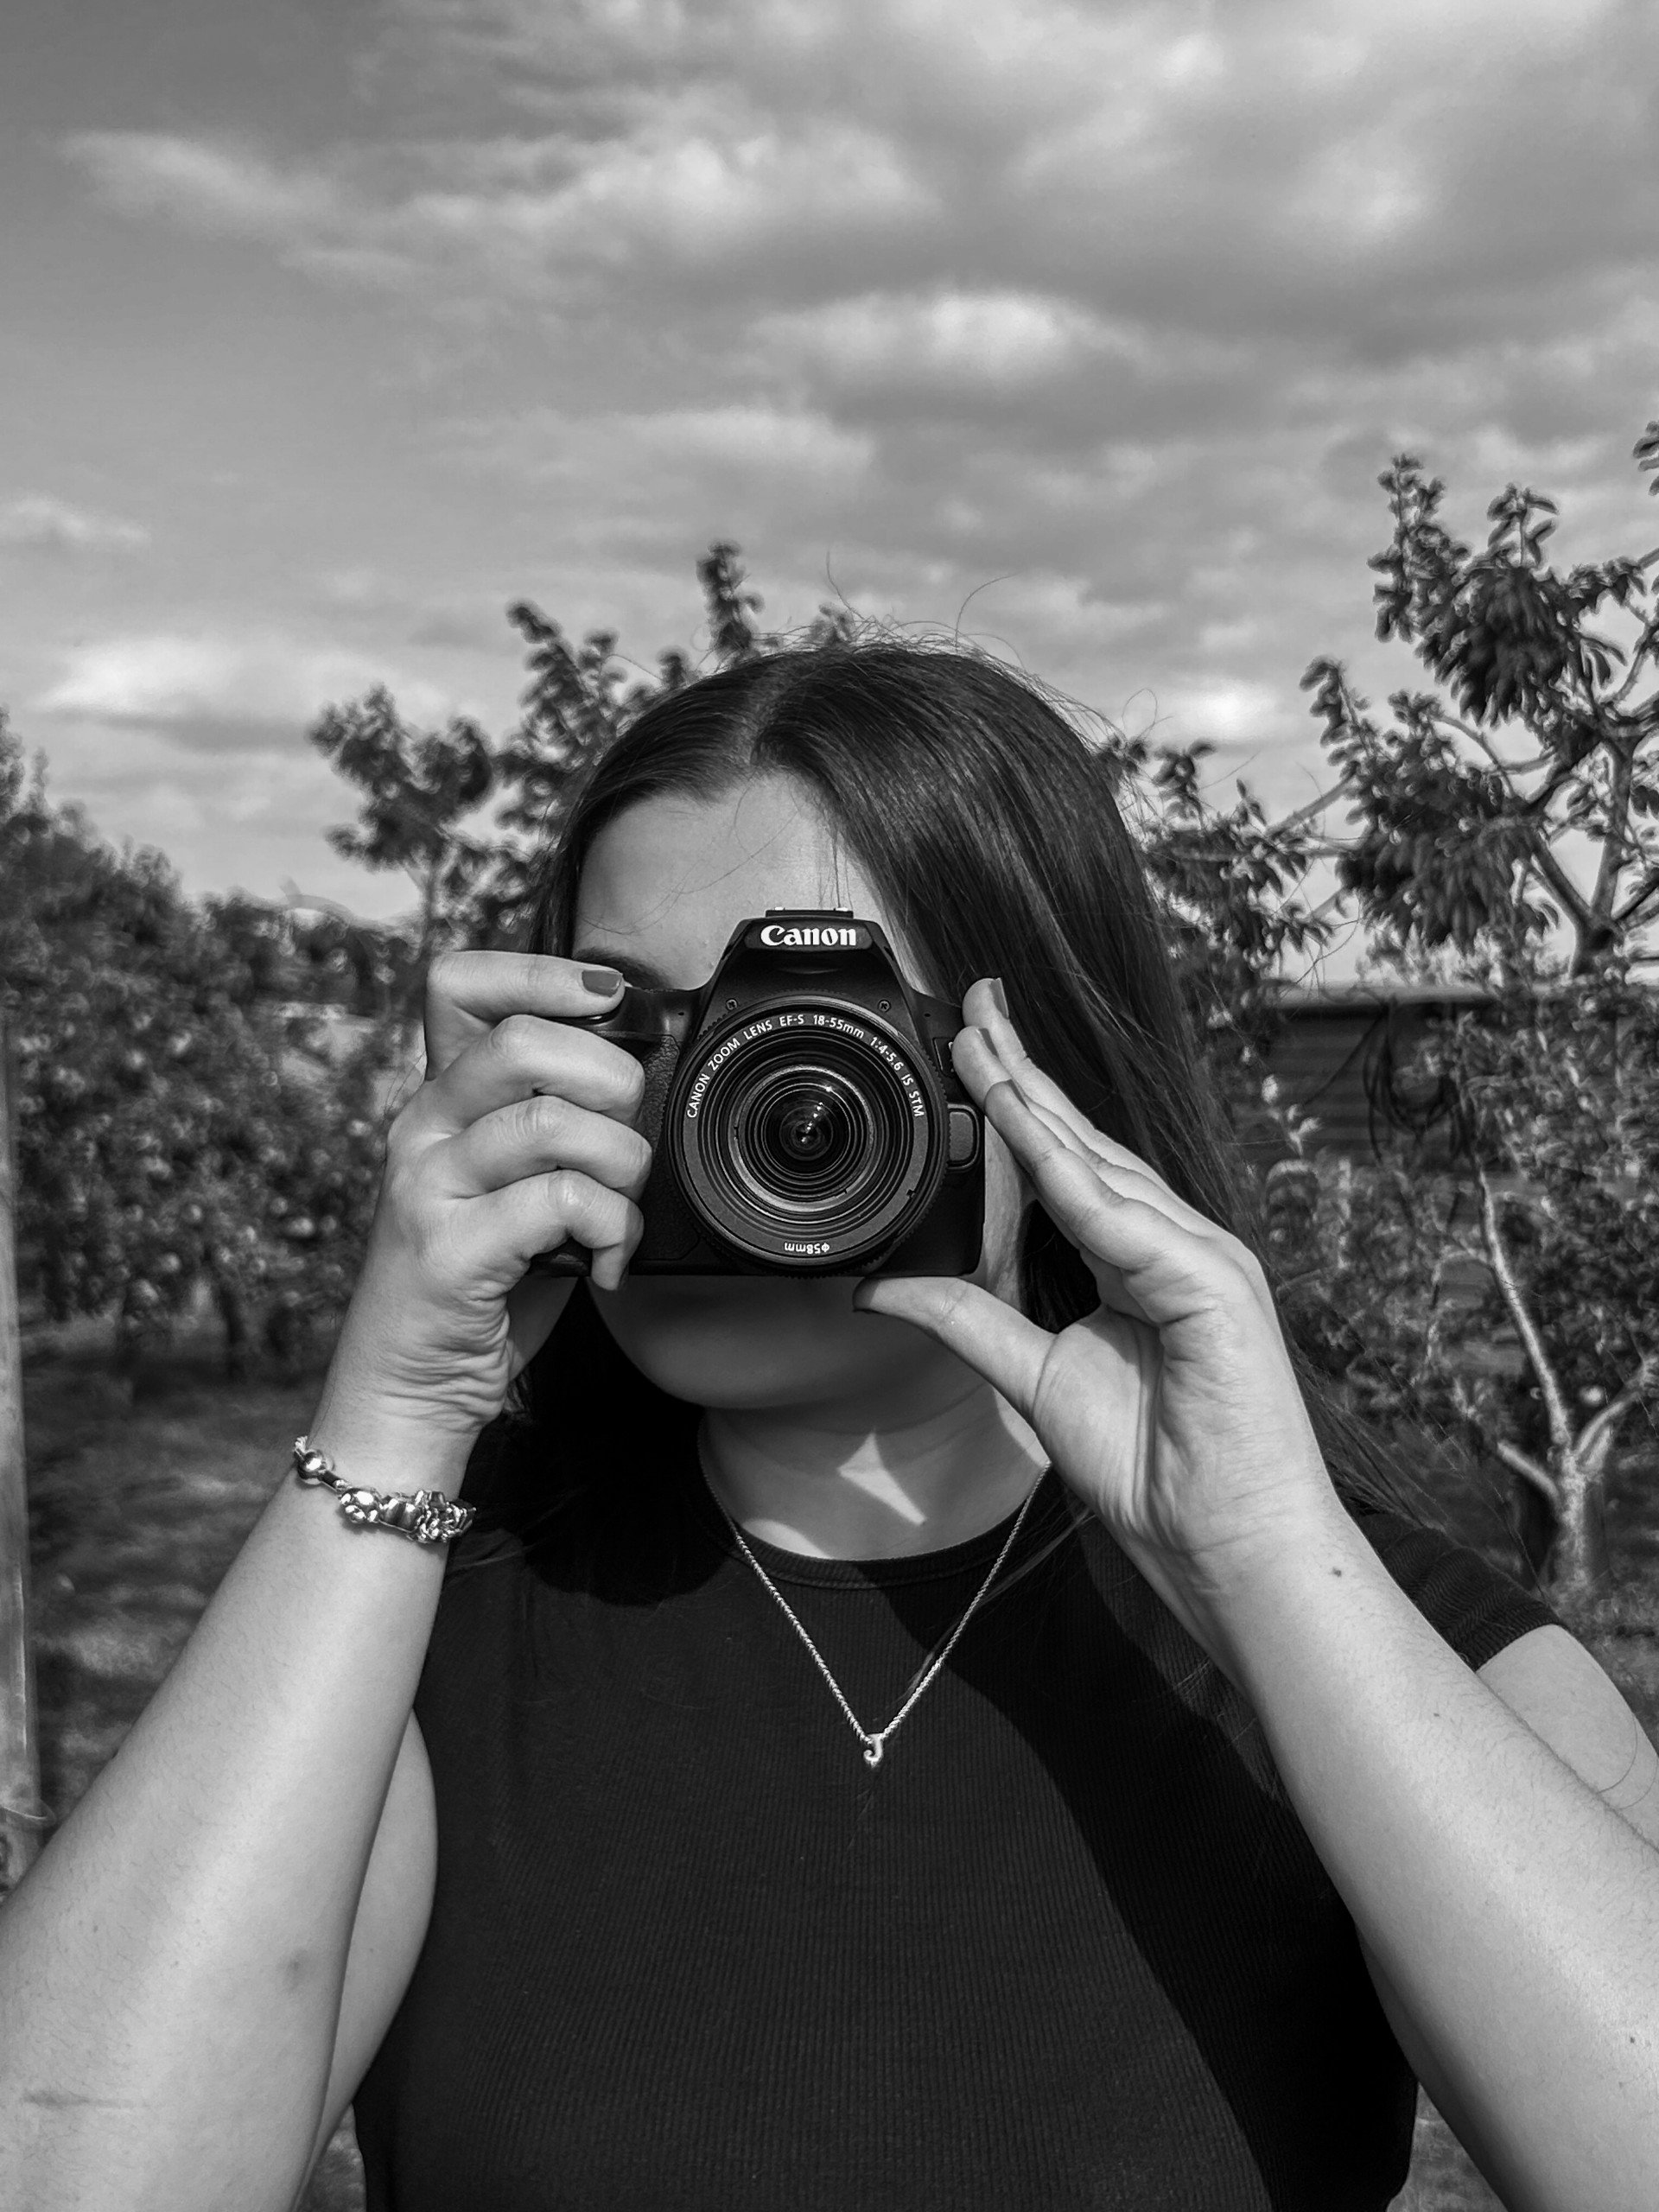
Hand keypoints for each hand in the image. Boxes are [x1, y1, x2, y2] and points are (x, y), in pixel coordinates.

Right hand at [311, 952, 651, 1457]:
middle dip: (611, 1080)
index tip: (609, 997)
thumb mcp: (508, 1186)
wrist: (406, 1391)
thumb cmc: (480, 1288)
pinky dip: (613, 1234)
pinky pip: (562, 1204)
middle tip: (627, 1138)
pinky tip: (605, 1266)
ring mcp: (427, 1188)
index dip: (540, 971)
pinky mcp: (449, 1253)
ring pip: (553, 1123)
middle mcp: (421, 1130)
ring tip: (620, 1214)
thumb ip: (551, 1126)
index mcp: (438, 1100)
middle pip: (523, 1041)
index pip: (458, 983)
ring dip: (623, 1168)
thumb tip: (639, 1077)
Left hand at [854, 978, 1345, 1666]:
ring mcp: (1202, 1256)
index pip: (1064, 1164)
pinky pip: (1128, 1225)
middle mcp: (1173, 1243)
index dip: (1014, 1103)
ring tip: (981, 1047)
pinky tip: (1031, 1145)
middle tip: (970, 1004)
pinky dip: (1076, 1184)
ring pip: (1101, 1168)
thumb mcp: (1036, 1380)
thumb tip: (881, 1289)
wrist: (1230, 1546)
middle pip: (1082, 1143)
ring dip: (1037, 1106)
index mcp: (1137, 1260)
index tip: (966, 1044)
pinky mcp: (1217, 1284)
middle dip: (1021, 1072)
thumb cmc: (1157, 1473)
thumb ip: (970, 1322)